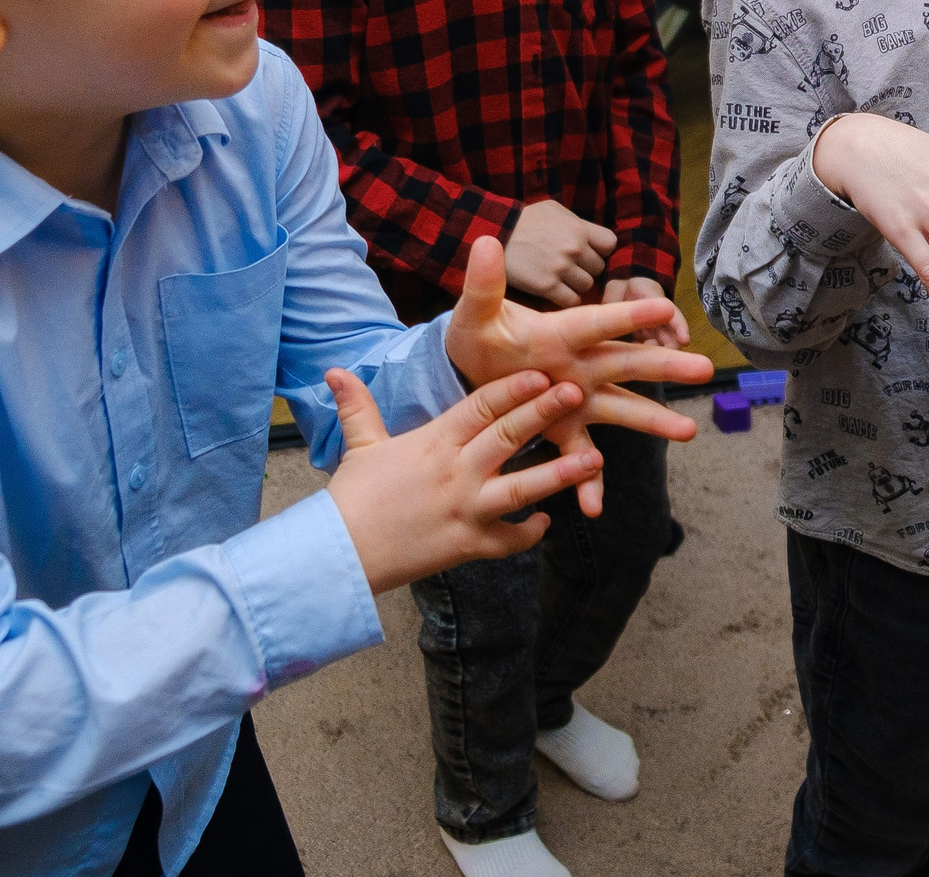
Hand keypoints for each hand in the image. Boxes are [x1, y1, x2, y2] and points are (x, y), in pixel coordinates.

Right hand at [324, 366, 600, 594]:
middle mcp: (456, 473)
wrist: (340, 557)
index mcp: (433, 443)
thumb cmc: (351, 499)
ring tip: (594, 459)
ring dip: (560, 474)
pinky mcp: (469, 546)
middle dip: (544, 413)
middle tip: (576, 391)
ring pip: (522, 489)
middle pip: (508, 437)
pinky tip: (547, 521)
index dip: (512, 387)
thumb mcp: (359, 447)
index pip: (480, 406)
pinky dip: (530, 532)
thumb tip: (334, 371)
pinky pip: (510, 539)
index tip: (542, 371)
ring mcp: (466, 511)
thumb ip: (358, 407)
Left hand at [441, 238, 714, 514]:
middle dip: (664, 365)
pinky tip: (594, 507)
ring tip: (689, 432)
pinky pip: (579, 459)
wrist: (469, 373)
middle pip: (628, 363)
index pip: (599, 321)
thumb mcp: (476, 313)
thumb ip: (483, 284)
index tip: (665, 308)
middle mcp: (580, 364)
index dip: (628, 316)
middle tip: (705, 368)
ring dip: (653, 422)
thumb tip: (482, 240)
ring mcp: (577, 400)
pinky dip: (587, 482)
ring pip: (622, 409)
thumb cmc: (480, 337)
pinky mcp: (563, 431)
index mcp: (561, 332)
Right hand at [506, 199, 617, 306]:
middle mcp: (574, 248)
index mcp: (578, 228)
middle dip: (586, 268)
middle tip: (570, 267)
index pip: (610, 243)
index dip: (601, 250)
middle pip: (598, 268)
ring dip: (575, 284)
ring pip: (586, 285)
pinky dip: (565, 298)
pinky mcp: (547, 286)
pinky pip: (571, 300)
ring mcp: (561, 268)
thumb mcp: (553, 210)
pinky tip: (554, 291)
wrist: (493, 233)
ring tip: (560, 278)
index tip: (589, 252)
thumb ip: (576, 223)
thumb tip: (591, 235)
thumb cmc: (523, 221)